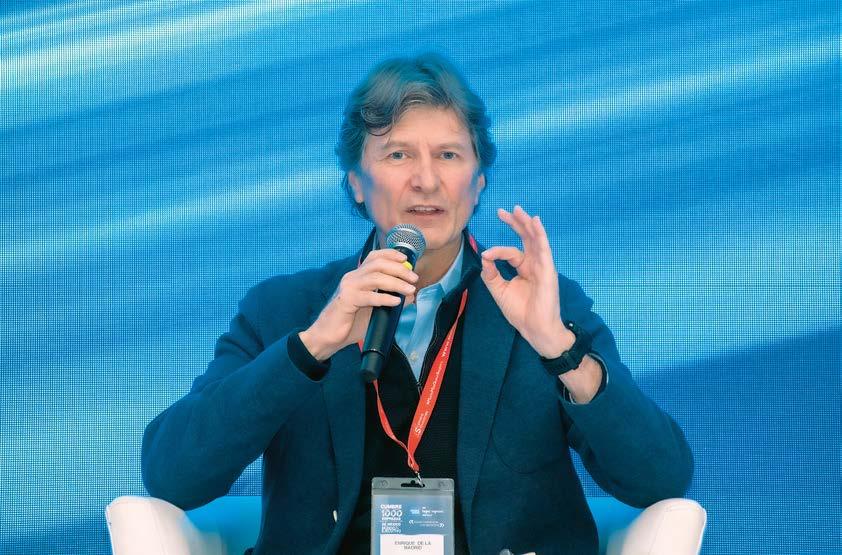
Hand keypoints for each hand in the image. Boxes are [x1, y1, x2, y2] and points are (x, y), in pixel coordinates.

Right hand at [300, 249, 417, 360]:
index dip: (391, 254)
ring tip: (409, 290)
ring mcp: (348, 288)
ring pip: (375, 278)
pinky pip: (368, 296)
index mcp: (357, 276)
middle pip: (378, 265)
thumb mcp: (374, 310)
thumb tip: (410, 295)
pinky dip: (384, 298)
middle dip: (399, 269)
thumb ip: (390, 300)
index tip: (406, 259)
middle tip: (414, 278)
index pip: (374, 257)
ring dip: (396, 282)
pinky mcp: (346, 301)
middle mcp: (352, 278)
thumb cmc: (350, 323)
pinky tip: (395, 301)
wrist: (328, 336)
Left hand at [480, 205, 572, 357]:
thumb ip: (491, 273)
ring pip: (535, 239)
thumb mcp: (499, 290)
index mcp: (524, 268)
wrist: (534, 329)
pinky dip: (540, 234)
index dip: (497, 251)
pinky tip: (535, 222)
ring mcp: (543, 266)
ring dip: (527, 224)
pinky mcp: (547, 271)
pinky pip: (544, 249)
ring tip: (519, 210)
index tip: (485, 255)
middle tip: (504, 211)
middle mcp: (534, 264)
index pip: (511, 252)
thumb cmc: (520, 312)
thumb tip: (484, 256)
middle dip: (516, 223)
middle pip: (526, 238)